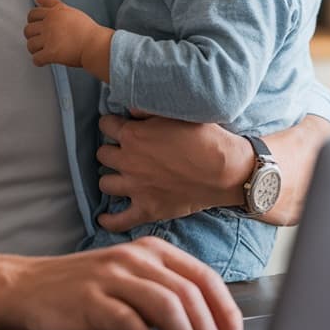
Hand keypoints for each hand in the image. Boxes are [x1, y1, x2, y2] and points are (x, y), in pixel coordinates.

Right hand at [5, 237, 242, 329]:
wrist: (29, 287)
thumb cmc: (86, 290)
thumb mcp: (131, 281)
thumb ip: (165, 294)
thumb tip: (209, 329)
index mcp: (152, 250)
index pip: (203, 277)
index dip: (225, 311)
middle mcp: (135, 258)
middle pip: (189, 295)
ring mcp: (112, 277)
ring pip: (166, 306)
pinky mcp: (90, 300)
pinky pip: (128, 321)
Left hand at [24, 0, 112, 79]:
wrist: (96, 44)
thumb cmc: (88, 31)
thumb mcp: (72, 12)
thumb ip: (56, 8)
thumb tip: (42, 2)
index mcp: (55, 11)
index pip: (34, 12)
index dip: (33, 18)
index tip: (34, 22)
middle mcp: (50, 23)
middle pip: (28, 29)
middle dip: (31, 35)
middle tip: (38, 39)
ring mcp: (49, 38)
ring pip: (30, 44)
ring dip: (34, 49)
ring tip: (41, 51)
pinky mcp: (50, 53)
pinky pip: (36, 59)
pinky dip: (39, 61)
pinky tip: (44, 61)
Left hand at [96, 113, 329, 229]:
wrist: (226, 170)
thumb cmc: (205, 137)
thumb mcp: (177, 112)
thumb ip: (149, 109)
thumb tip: (131, 109)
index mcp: (133, 135)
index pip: (106, 125)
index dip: (112, 123)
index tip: (119, 125)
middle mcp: (128, 161)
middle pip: (103, 155)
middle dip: (112, 150)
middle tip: (124, 150)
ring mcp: (136, 188)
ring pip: (105, 184)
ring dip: (112, 177)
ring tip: (120, 175)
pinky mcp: (148, 209)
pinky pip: (119, 220)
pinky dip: (109, 220)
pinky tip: (103, 217)